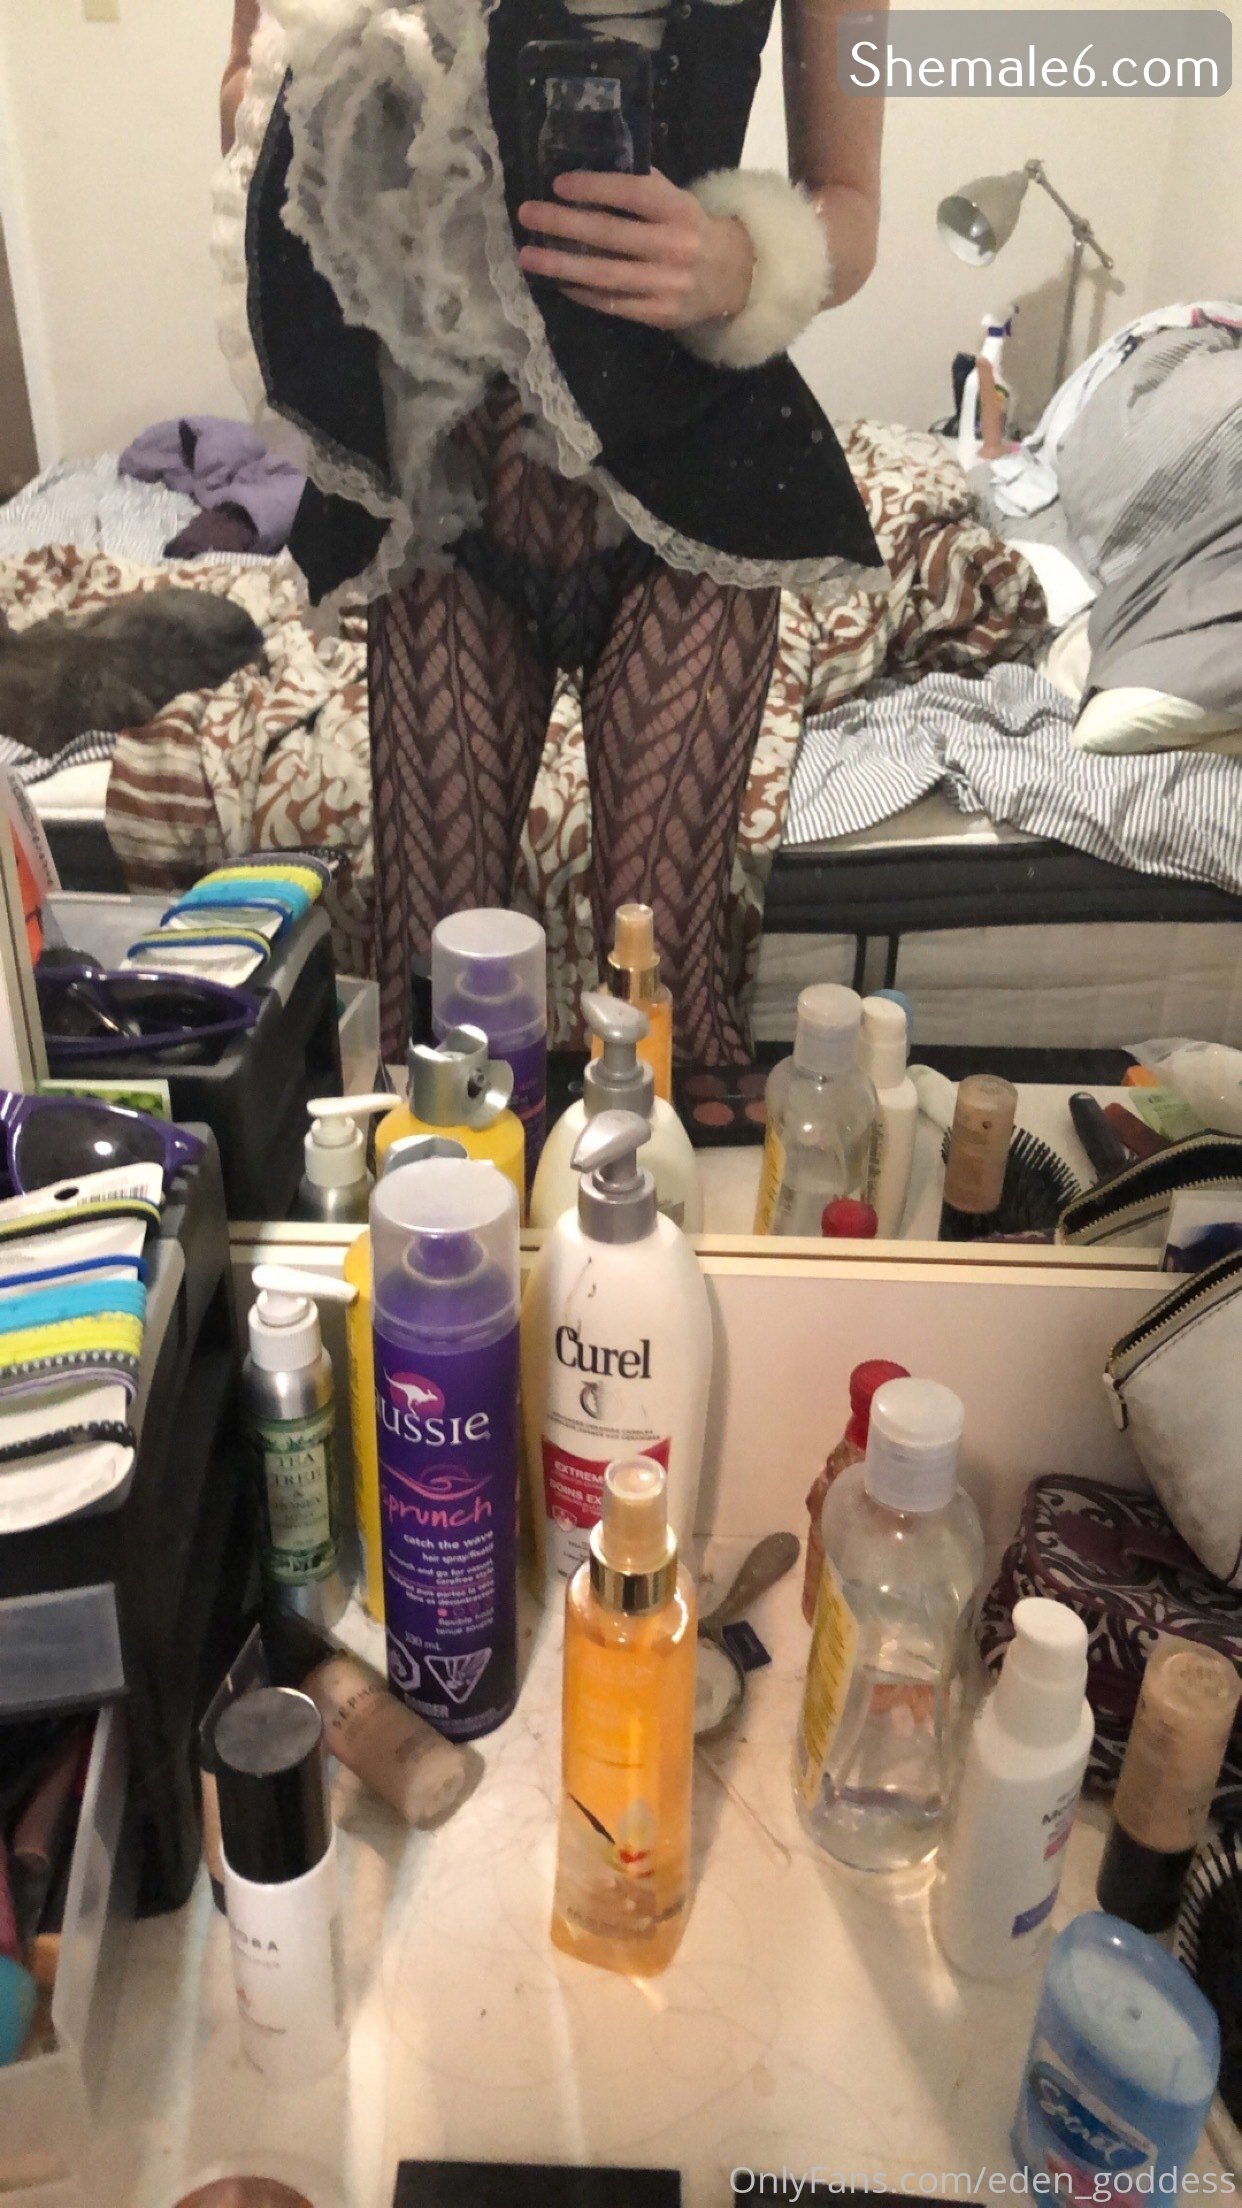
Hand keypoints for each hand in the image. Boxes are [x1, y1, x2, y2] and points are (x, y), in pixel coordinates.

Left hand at [517, 169, 753, 328]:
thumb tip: (583, 177)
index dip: (593, 187)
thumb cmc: (690, 229)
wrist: (732, 276)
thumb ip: (639, 188)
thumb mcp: (675, 200)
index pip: (631, 194)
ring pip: (605, 274)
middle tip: (527, 215)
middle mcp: (673, 247)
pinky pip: (612, 303)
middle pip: (610, 235)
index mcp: (678, 209)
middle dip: (563, 225)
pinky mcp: (659, 314)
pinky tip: (557, 281)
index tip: (558, 184)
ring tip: (528, 257)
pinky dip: (581, 292)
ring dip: (561, 265)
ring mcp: (666, 284)